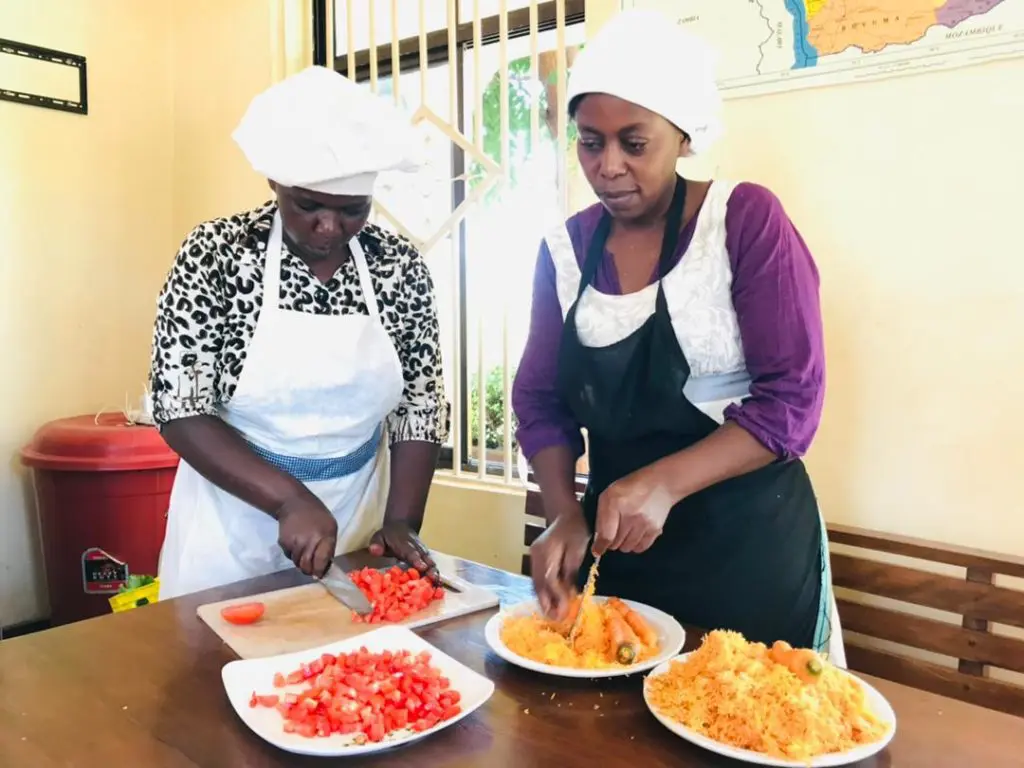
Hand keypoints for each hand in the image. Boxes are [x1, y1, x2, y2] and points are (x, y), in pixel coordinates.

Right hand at [277, 494, 337, 577]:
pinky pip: (289, 556)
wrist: (294, 503)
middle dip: (309, 570)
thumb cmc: (317, 515)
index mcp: (324, 537)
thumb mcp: (331, 527)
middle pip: (306, 567)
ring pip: (296, 563)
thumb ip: (329, 546)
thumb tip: (326, 565)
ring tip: (305, 551)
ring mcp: (294, 543)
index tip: (320, 575)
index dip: (320, 571)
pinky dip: (293, 554)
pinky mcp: (283, 543)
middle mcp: (308, 542)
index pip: (321, 561)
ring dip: (301, 561)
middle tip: (312, 569)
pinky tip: (296, 543)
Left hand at [368, 522, 437, 581]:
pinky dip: (435, 573)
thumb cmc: (388, 535)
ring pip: (430, 561)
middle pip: (425, 558)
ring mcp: (423, 552)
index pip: (411, 552)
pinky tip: (438, 584)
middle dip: (430, 568)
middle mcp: (416, 547)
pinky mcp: (425, 557)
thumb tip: (375, 551)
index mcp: (404, 543)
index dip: (417, 560)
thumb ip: (377, 543)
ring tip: (438, 584)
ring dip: (434, 572)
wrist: (401, 525)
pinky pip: (431, 565)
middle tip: (434, 579)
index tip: (422, 567)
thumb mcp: (379, 536)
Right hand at [530, 503, 589, 620]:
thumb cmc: (576, 528)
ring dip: (543, 599)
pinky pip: (538, 578)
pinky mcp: (536, 558)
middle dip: (546, 603)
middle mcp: (535, 556)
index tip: (564, 611)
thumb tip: (568, 593)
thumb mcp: (578, 549)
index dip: (556, 597)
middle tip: (555, 619)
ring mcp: (533, 557)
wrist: (566, 512)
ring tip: (552, 614)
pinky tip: (551, 600)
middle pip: (538, 584)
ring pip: (536, 583)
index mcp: (546, 552)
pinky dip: (544, 591)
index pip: (548, 580)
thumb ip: (571, 570)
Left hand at [593, 467, 673, 555]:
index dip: (600, 546)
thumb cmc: (630, 487)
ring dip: (623, 543)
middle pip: (616, 543)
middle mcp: (630, 516)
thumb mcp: (609, 494)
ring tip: (625, 532)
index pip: (606, 535)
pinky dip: (635, 545)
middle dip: (611, 541)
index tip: (597, 551)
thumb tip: (599, 538)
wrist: (660, 484)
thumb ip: (602, 515)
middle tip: (613, 532)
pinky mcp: (655, 530)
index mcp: (615, 504)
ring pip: (627, 547)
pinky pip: (641, 547)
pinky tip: (634, 536)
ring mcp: (644, 524)